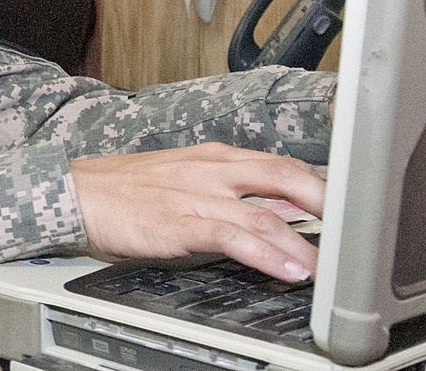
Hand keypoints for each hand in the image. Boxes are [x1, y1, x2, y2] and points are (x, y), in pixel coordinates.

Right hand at [69, 142, 324, 281]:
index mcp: (212, 157)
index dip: (316, 184)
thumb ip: (234, 190)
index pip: (278, 162)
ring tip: (326, 267)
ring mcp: (196, 194)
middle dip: (322, 200)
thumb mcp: (185, 177)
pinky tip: (285, 268)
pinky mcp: (179, 222)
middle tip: (349, 226)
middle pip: (282, 174)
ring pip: (263, 213)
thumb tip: (280, 206)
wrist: (76, 191)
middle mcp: (210, 170)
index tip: (341, 207)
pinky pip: (232, 237)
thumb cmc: (126, 188)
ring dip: (302, 242)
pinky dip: (265, 253)